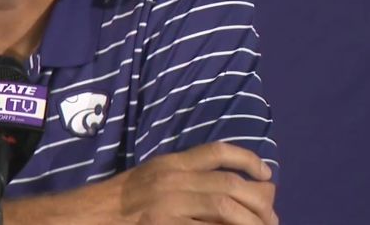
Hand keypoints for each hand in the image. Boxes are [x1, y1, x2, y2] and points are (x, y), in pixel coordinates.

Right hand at [111, 142, 276, 224]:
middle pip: (228, 183)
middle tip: (272, 216)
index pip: (216, 151)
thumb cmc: (127, 196)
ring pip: (224, 207)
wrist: (97, 213)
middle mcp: (174, 179)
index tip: (267, 173)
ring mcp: (171, 203)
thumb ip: (186, 175)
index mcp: (172, 162)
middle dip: (258, 200)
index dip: (247, 159)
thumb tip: (228, 185)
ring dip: (251, 220)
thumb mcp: (156, 175)